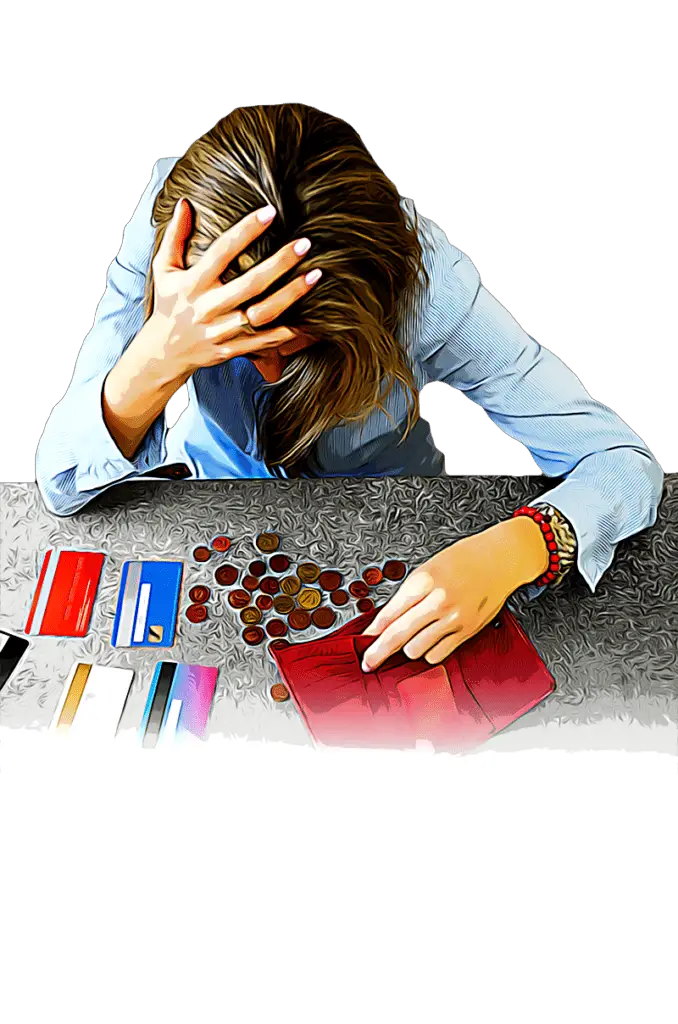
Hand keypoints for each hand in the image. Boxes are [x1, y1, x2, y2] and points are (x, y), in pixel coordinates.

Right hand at [147, 200, 321, 376]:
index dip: (246, 231)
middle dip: (280, 263)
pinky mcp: (231, 350)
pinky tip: (307, 320)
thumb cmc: (168, 304)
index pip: (222, 252)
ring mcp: (221, 331)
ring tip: (315, 276)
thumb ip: (175, 236)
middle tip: (305, 244)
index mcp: (193, 284)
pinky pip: (262, 342)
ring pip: (261, 314)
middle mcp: (208, 307)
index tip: (270, 212)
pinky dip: (285, 333)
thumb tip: (185, 203)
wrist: (164, 352)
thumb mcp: (164, 269)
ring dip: (290, 295)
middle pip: (250, 284)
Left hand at [359, 519, 546, 670]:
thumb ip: (408, 595)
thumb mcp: (428, 568)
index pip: (389, 613)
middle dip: (378, 652)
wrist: (499, 560)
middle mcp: (438, 600)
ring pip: (416, 649)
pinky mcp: (467, 631)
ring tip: (412, 639)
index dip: (373, 631)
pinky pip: (437, 654)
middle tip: (368, 662)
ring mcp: (453, 618)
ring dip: (408, 648)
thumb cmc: (463, 560)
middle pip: (398, 636)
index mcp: (423, 581)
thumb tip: (385, 622)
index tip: (364, 641)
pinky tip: (430, 641)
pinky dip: (429, 652)